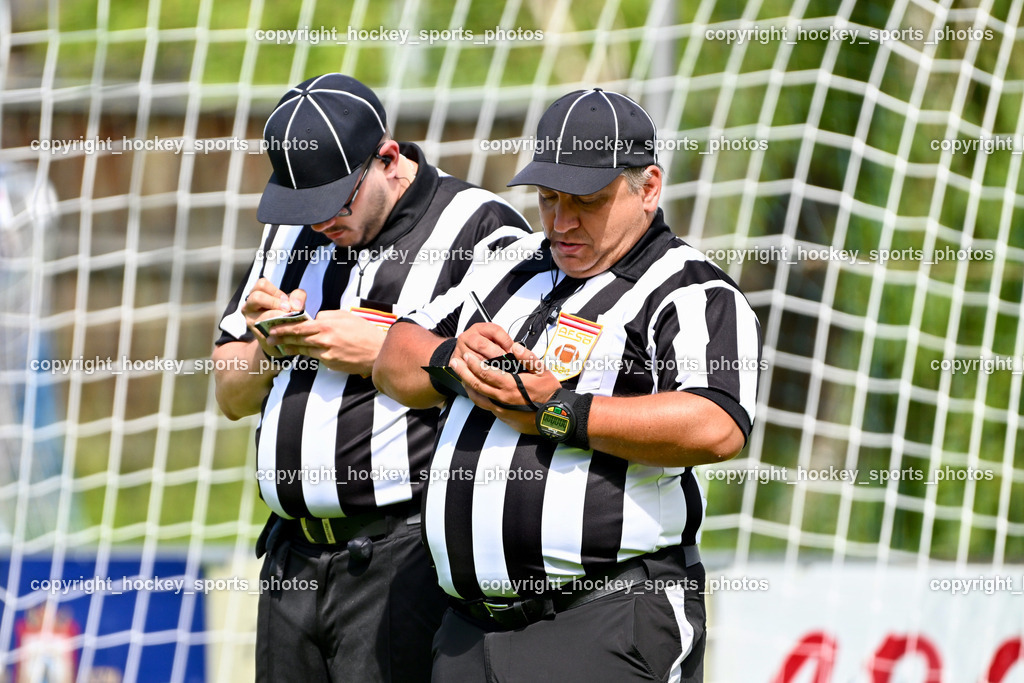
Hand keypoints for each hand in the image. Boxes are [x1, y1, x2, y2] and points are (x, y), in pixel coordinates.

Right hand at [242, 278, 305, 358]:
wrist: (282, 337)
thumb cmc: (286, 314)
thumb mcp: (292, 302)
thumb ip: (298, 297)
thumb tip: (296, 306)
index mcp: (256, 294)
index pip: (261, 284)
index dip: (276, 291)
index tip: (285, 299)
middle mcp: (249, 306)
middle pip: (257, 297)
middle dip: (275, 302)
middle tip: (287, 308)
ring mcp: (251, 321)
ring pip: (261, 315)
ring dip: (277, 315)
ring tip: (288, 317)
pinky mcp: (258, 334)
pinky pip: (268, 330)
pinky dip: (280, 328)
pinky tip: (287, 328)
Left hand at [267, 309, 385, 376]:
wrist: (379, 352)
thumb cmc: (364, 332)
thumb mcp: (345, 316)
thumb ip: (326, 316)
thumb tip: (314, 318)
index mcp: (326, 325)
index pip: (299, 326)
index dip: (283, 328)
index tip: (273, 328)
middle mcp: (324, 340)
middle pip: (297, 339)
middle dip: (281, 339)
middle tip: (269, 340)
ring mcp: (327, 354)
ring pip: (304, 350)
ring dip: (291, 348)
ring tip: (282, 348)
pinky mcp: (331, 364)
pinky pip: (316, 357)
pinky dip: (309, 355)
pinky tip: (302, 353)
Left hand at [449, 323, 561, 432]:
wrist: (555, 416)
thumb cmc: (550, 393)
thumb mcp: (543, 371)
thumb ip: (528, 358)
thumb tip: (515, 347)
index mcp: (511, 386)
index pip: (486, 374)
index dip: (473, 364)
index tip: (466, 355)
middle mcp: (502, 398)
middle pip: (477, 384)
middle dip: (464, 372)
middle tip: (454, 362)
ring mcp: (501, 408)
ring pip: (478, 396)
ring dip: (466, 384)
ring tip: (459, 374)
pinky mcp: (502, 415)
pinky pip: (484, 405)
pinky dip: (475, 396)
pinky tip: (472, 390)